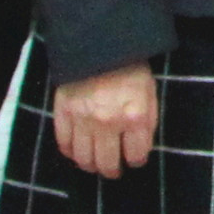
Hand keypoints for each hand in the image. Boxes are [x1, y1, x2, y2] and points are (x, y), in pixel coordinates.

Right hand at [52, 62, 159, 177]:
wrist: (101, 42)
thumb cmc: (131, 67)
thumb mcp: (150, 93)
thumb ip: (147, 123)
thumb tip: (139, 149)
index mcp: (134, 117)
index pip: (136, 156)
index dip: (136, 160)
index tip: (133, 158)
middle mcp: (107, 123)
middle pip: (107, 164)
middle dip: (112, 171)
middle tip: (113, 169)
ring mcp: (82, 119)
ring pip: (84, 159)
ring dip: (91, 165)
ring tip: (95, 163)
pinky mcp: (63, 112)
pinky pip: (64, 144)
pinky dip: (70, 152)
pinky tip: (77, 151)